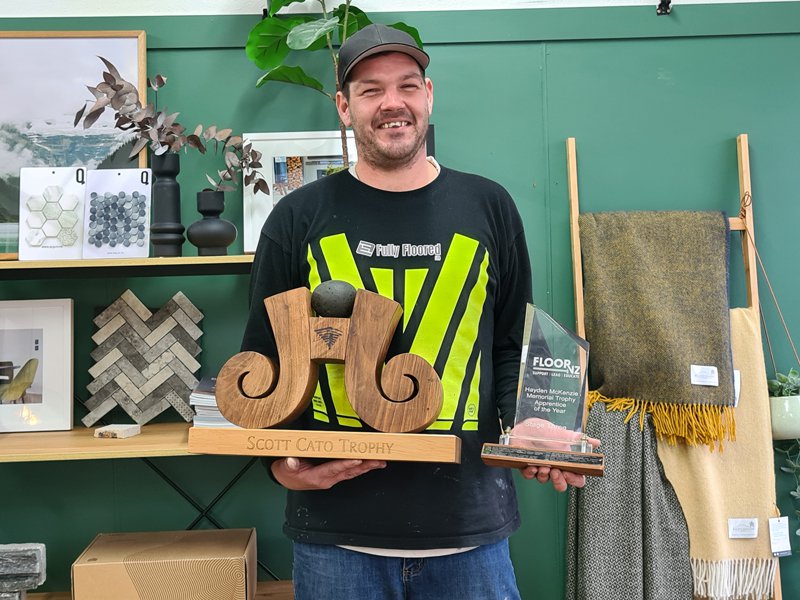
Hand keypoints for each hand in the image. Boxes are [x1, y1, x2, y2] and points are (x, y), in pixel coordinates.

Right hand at [271, 457, 386, 489]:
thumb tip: (292, 461)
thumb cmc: (287, 471)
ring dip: (367, 467)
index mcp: (317, 477)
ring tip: (380, 462)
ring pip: (352, 472)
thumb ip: (289, 464)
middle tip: (378, 460)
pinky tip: (371, 464)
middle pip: (349, 471)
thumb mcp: (284, 467)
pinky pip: (350, 471)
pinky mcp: (334, 475)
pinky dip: (362, 467)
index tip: (358, 460)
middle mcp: (328, 479)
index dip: (346, 464)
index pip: (334, 469)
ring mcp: (332, 478)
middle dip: (364, 466)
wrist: (287, 479)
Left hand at [510, 418, 599, 491]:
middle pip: (561, 484)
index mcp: (565, 461)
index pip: (576, 477)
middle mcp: (554, 466)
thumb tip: (596, 442)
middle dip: (560, 481)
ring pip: (545, 481)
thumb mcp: (562, 434)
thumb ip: (579, 440)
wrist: (523, 426)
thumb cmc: (543, 430)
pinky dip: (531, 473)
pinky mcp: (526, 468)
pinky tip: (532, 466)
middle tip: (557, 471)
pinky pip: (529, 476)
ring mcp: (540, 468)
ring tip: (543, 465)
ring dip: (545, 475)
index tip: (570, 473)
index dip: (575, 479)